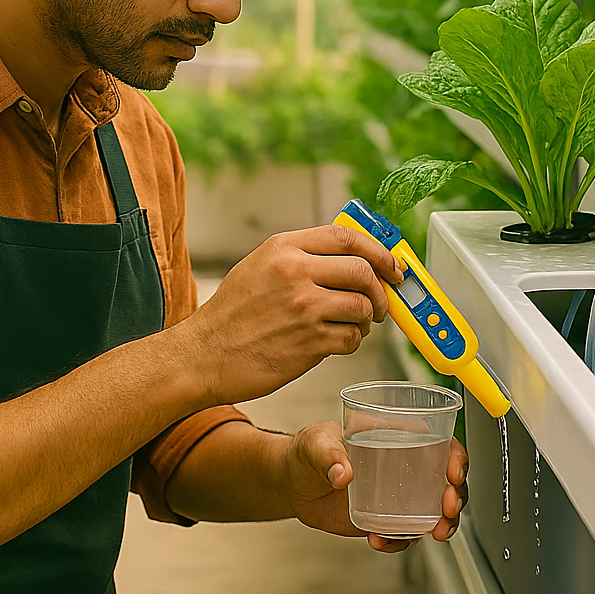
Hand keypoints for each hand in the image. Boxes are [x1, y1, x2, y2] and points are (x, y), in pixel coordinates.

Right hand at [173, 226, 404, 405]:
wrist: (203, 355)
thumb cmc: (231, 316)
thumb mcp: (260, 267)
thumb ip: (301, 257)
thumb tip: (351, 259)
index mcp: (283, 248)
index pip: (347, 238)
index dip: (378, 251)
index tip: (391, 265)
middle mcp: (295, 273)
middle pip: (363, 271)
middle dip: (381, 289)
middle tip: (380, 302)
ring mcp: (304, 308)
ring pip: (362, 307)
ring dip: (366, 319)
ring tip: (353, 324)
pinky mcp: (310, 343)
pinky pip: (352, 339)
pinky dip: (352, 342)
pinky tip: (335, 342)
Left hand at [281, 422, 467, 552]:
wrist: (291, 484)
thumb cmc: (306, 452)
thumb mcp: (315, 445)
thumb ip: (327, 454)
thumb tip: (342, 472)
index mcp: (397, 437)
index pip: (440, 443)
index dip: (456, 458)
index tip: (453, 474)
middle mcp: (404, 466)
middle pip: (446, 481)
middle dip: (455, 497)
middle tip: (445, 511)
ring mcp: (397, 495)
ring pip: (435, 511)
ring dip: (441, 524)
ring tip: (430, 533)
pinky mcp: (385, 518)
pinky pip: (405, 533)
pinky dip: (400, 541)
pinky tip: (380, 540)